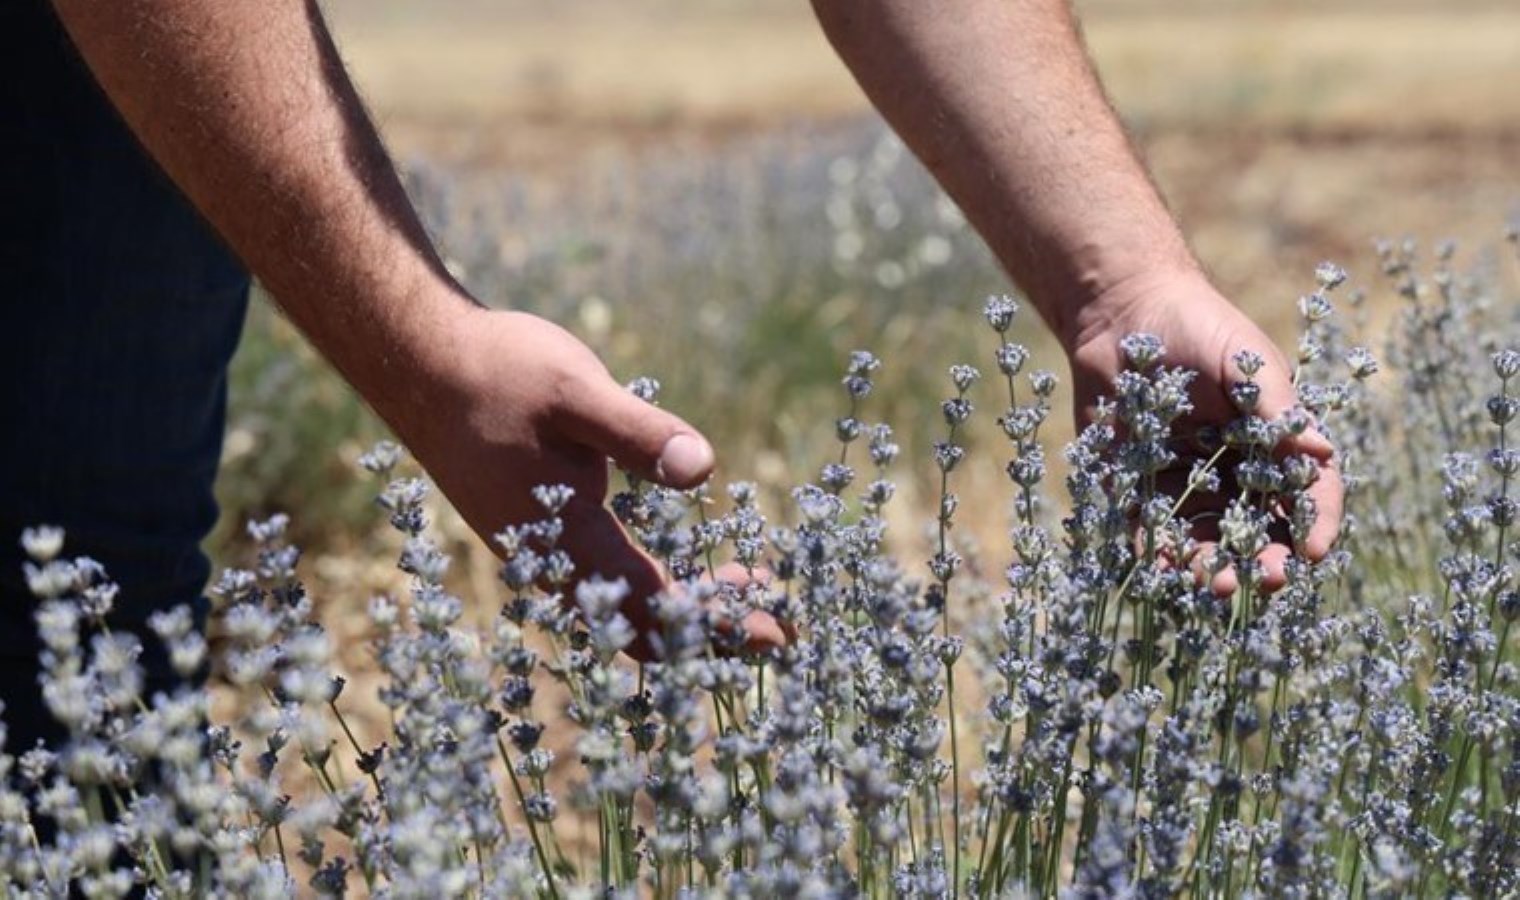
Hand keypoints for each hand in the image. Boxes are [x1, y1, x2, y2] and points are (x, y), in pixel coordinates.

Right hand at [396, 306, 787, 658]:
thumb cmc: (497, 371)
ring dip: (683, 607)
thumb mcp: (575, 390)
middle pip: (641, 626)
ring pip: (619, 609)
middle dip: (712, 628)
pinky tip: (681, 557)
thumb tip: (704, 468)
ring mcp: (542, 552)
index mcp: (566, 539)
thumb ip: (637, 434)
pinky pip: (602, 582)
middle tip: (777, 621)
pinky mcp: (538, 534)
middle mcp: (552, 563)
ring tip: (741, 582)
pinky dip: (651, 585)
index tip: (778, 630)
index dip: (719, 625)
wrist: (417, 363)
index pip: (655, 608)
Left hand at [1065, 270, 1343, 593]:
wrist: (1121, 311)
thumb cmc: (1196, 325)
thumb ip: (1277, 408)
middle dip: (1264, 559)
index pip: (1306, 491)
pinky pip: (1150, 529)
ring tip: (1214, 584)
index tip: (1316, 553)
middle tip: (1263, 580)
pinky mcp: (1136, 485)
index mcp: (1272, 442)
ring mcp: (1186, 482)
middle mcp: (1233, 470)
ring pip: (1206, 538)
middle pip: (1258, 528)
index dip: (1316, 523)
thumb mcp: (1243, 359)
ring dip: (1213, 566)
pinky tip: (1161, 565)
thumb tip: (1322, 451)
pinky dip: (1156, 551)